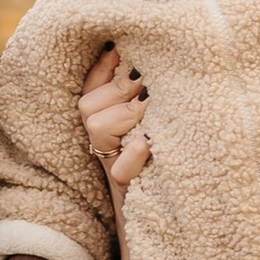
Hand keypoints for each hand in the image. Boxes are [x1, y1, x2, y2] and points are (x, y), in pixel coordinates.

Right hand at [78, 41, 150, 191]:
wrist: (171, 210)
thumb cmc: (164, 157)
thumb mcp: (154, 121)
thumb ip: (145, 95)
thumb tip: (142, 56)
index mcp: (107, 120)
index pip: (90, 87)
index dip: (101, 67)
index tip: (118, 49)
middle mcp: (102, 140)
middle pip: (88, 105)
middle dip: (119, 89)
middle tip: (147, 84)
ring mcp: (111, 162)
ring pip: (96, 127)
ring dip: (125, 114)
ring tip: (150, 110)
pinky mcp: (126, 187)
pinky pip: (120, 169)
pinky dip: (134, 153)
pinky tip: (149, 142)